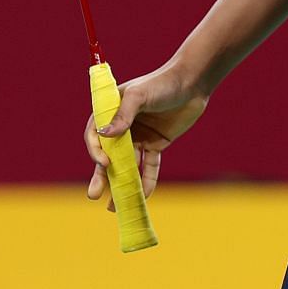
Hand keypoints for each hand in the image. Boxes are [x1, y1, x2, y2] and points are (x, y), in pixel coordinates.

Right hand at [83, 61, 208, 211]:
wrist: (194, 82)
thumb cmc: (163, 82)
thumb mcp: (140, 95)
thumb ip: (123, 114)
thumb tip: (103, 135)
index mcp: (111, 110)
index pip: (96, 135)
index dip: (96, 151)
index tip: (104, 163)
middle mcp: (122, 126)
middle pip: (108, 155)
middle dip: (101, 176)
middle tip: (93, 195)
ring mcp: (139, 136)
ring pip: (127, 165)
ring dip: (121, 184)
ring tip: (115, 206)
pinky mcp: (156, 143)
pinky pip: (148, 166)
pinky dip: (146, 181)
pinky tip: (142, 197)